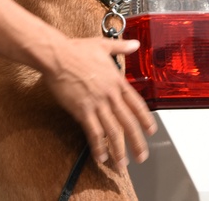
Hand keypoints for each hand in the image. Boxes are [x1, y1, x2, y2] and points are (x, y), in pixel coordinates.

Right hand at [41, 37, 156, 166]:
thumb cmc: (76, 49)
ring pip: (113, 131)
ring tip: (122, 164)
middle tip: (142, 156)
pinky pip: (94, 132)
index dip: (145, 119)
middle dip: (137, 142)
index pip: (137, 104)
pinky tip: (101, 156)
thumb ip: (121, 47)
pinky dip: (99, 146)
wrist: (57, 55)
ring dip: (119, 150)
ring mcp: (97, 103)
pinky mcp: (82, 110)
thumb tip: (135, 43)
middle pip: (128, 122)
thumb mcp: (102, 45)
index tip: (151, 131)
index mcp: (116, 81)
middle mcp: (110, 94)